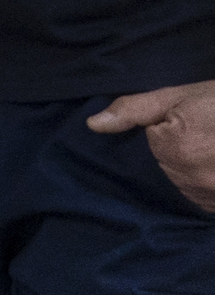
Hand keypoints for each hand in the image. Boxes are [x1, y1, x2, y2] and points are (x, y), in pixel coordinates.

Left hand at [89, 81, 214, 212]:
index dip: (167, 130)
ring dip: (195, 170)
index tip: (190, 121)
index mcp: (175, 149)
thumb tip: (92, 124)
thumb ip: (133, 110)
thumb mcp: (177, 96)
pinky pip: (204, 198)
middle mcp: (193, 178)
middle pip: (167, 168)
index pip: (151, 145)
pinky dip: (208, 183)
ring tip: (213, 150)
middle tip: (206, 135)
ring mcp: (211, 195)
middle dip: (181, 151)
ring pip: (185, 184)